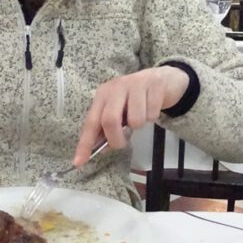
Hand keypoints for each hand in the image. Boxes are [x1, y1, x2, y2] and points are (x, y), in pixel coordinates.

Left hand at [73, 66, 189, 166]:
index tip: (79, 162)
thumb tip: (101, 148)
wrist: (163, 79)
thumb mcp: (119, 109)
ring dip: (140, 125)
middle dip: (116, 139)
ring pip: (135, 120)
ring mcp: (136, 85)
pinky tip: (152, 107)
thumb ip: (108, 127)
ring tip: (142, 115)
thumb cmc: (135, 98)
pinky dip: (153, 117)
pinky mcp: (154, 87)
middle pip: (109, 120)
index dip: (85, 143)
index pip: (91, 122)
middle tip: (122, 143)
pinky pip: (152, 114)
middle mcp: (116, 88)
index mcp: (103, 95)